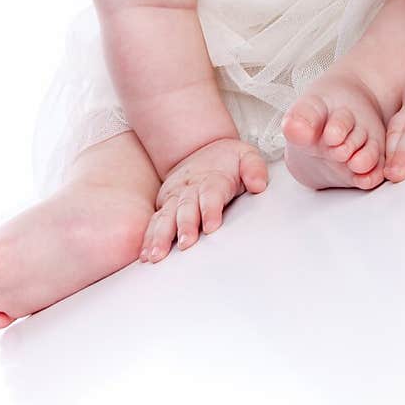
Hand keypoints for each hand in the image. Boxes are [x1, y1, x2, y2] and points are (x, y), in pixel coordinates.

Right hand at [139, 138, 267, 261]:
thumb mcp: (246, 156)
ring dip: (161, 236)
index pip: (211, 194)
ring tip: (157, 255)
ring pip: (166, 216)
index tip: (211, 226)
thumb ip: (254, 168)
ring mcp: (174, 196)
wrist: (202, 149)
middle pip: (186, 207)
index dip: (210, 209)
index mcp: (212, 178)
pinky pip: (154, 222)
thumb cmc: (228, 160)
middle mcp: (190, 188)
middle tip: (186, 244)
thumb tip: (258, 184)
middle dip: (185, 226)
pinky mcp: (164, 204)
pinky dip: (148, 237)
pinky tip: (145, 254)